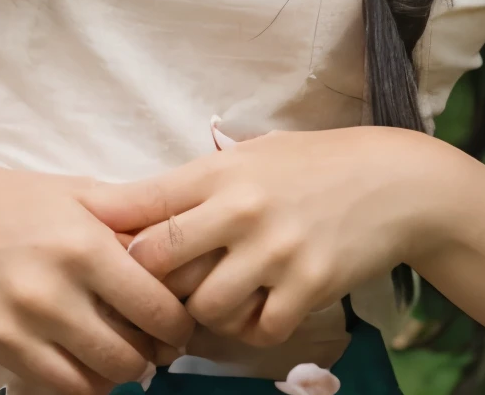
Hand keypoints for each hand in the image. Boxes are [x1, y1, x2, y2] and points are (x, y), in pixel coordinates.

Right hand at [0, 153, 195, 394]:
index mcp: (86, 245)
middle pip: (130, 352)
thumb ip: (133, 222)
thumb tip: (187, 249)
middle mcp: (56, 291)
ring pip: (97, 379)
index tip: (183, 321)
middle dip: (155, 354)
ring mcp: (24, 326)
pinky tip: (90, 363)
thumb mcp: (85, 195)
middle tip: (161, 344)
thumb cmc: (23, 201)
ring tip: (128, 354)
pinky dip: (85, 385)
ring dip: (122, 373)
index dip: (179, 323)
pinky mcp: (0, 349)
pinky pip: (59, 389)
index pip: (154, 306)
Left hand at [79, 127, 447, 348]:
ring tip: (220, 299)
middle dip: (149, 284)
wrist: (394, 182)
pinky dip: (253, 328)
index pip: (142, 204)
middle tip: (157, 292)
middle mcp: (242, 209)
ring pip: (202, 307)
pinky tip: (263, 307)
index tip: (91, 248)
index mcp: (222, 171)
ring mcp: (275, 251)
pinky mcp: (307, 286)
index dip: (108, 231)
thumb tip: (131, 206)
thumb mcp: (254, 154)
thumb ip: (199, 182)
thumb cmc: (314, 165)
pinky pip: (256, 330)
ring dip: (204, 312)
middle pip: (156, 263)